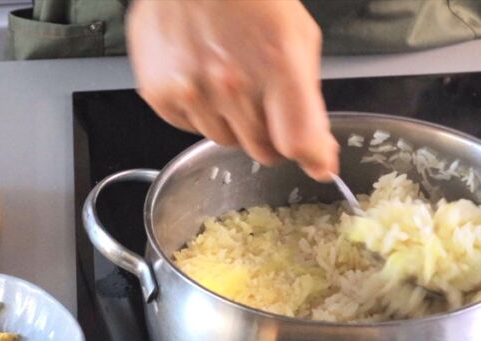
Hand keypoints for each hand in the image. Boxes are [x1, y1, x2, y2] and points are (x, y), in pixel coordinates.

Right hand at [126, 0, 338, 180]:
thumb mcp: (299, 37)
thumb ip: (309, 102)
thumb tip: (318, 153)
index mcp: (277, 64)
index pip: (299, 141)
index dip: (311, 156)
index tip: (317, 162)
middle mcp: (232, 83)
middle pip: (262, 150)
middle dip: (269, 135)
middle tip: (264, 100)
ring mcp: (192, 90)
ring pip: (224, 141)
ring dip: (231, 121)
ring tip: (227, 78)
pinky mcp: (161, 93)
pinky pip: (189, 127)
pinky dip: (199, 111)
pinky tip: (201, 77)